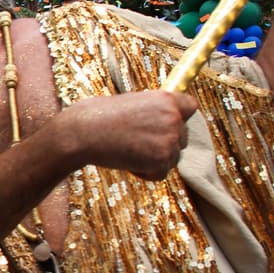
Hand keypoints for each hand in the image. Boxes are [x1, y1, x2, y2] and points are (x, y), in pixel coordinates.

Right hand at [57, 91, 197, 180]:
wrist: (82, 132)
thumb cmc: (97, 116)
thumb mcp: (130, 103)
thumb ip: (151, 111)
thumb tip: (160, 122)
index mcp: (166, 99)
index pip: (191, 107)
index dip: (180, 118)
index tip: (168, 126)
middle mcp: (174, 118)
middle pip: (182, 137)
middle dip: (164, 143)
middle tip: (137, 143)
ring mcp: (170, 140)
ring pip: (173, 158)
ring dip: (153, 160)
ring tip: (127, 151)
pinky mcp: (161, 160)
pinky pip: (160, 173)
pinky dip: (145, 173)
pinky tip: (126, 162)